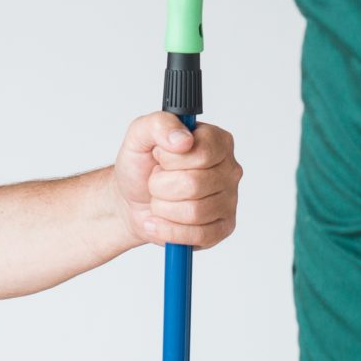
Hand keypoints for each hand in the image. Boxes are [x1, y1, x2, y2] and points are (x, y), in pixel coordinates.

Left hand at [110, 112, 241, 250]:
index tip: (159, 156)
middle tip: (155, 180)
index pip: (201, 153)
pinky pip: (198, 235)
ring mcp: (229, 200)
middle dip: (161, 186)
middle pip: (195, 184)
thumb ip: (159, 124)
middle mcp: (229, 169)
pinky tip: (158, 223)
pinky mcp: (223, 228)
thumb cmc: (141, 167)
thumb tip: (183, 139)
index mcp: (217, 140)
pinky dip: (169, 231)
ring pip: (194, 211)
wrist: (131, 201)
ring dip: (162, 208)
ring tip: (158, 200)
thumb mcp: (139, 136)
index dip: (170, 159)